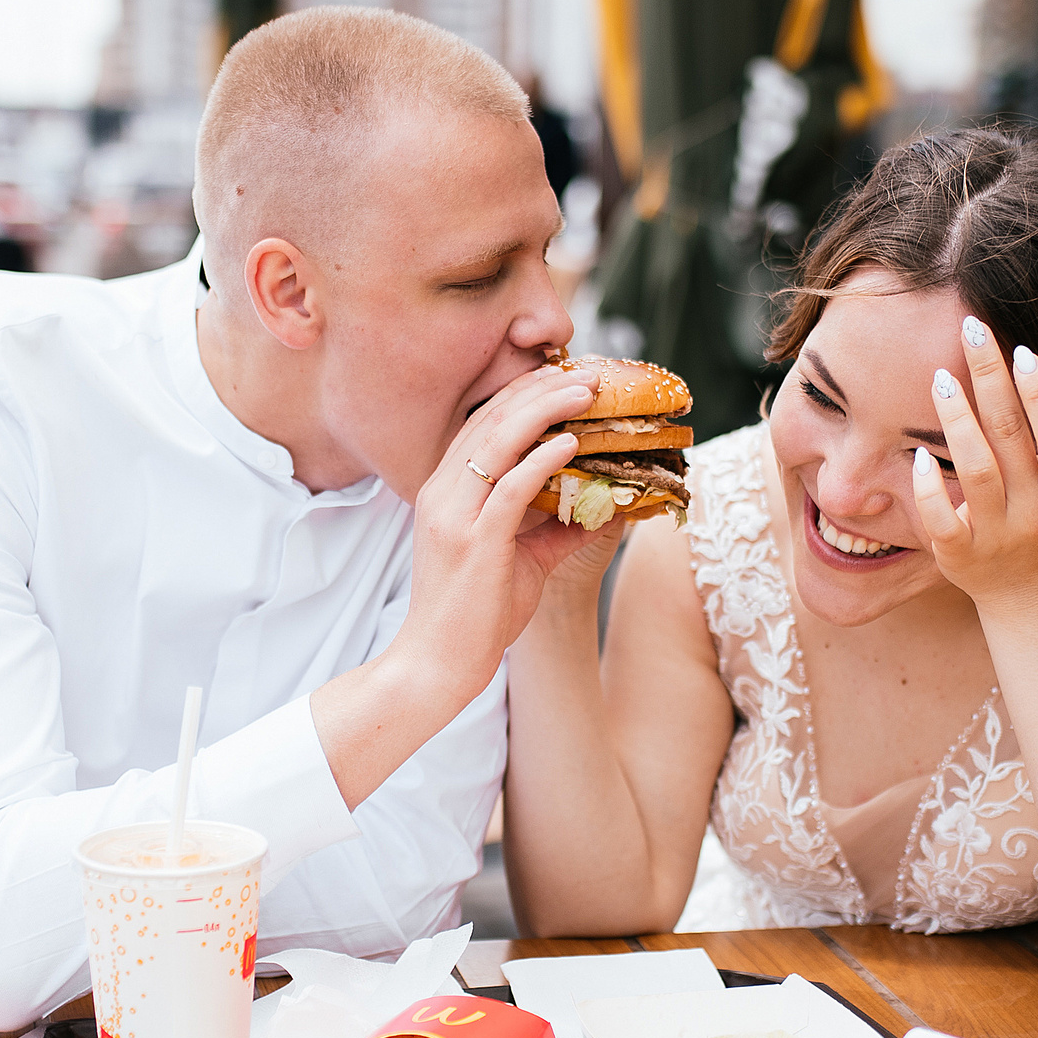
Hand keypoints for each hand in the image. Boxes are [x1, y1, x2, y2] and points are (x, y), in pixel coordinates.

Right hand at [393, 363, 603, 699]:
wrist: (438, 663)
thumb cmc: (476, 615)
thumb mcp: (520, 560)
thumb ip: (552, 529)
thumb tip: (598, 509)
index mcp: (445, 491)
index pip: (483, 424)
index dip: (524, 395)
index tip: (565, 379)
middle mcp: (443, 493)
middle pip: (492, 419)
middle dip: (541, 390)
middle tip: (586, 374)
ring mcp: (454, 514)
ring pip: (499, 441)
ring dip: (546, 410)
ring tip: (587, 392)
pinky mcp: (473, 540)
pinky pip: (510, 485)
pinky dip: (542, 458)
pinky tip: (572, 442)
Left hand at [912, 318, 1037, 608]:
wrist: (1030, 598)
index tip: (1022, 353)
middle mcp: (1035, 512)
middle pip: (1010, 438)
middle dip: (990, 380)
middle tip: (972, 330)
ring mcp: (996, 535)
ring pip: (976, 470)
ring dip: (957, 421)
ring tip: (941, 377)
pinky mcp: (959, 556)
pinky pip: (942, 520)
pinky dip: (929, 489)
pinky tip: (916, 455)